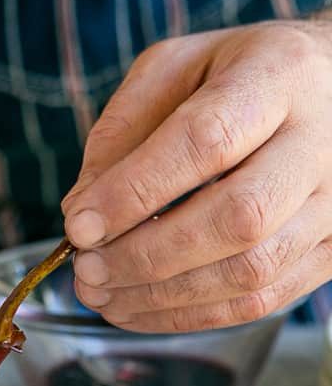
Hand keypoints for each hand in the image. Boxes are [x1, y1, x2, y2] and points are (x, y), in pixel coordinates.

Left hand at [62, 20, 331, 330]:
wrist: (326, 88)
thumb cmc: (238, 76)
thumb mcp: (173, 70)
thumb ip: (123, 132)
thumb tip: (82, 211)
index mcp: (279, 76)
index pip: (206, 141)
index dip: (134, 192)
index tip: (79, 225)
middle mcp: (322, 141)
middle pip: (238, 216)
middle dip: (146, 255)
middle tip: (86, 269)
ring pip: (251, 270)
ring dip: (161, 295)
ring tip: (100, 294)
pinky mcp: (331, 252)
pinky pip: (260, 301)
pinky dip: (188, 315)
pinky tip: (137, 308)